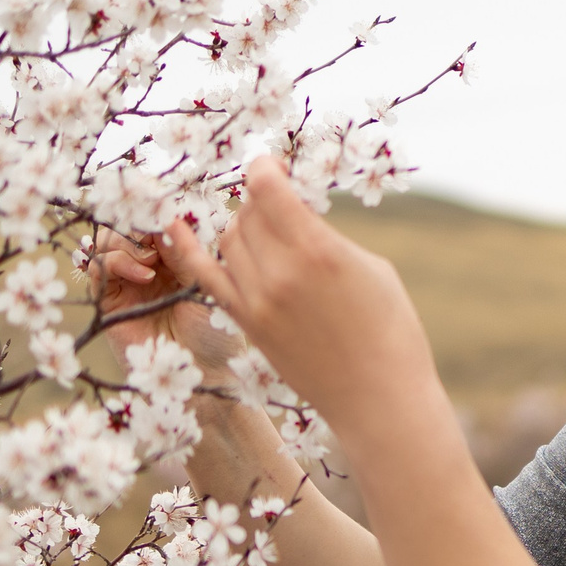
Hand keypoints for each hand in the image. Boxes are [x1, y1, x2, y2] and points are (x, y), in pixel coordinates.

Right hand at [85, 226, 245, 379]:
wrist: (203, 374)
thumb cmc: (215, 332)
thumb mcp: (204, 282)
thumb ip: (183, 250)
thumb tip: (165, 215)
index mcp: (173, 255)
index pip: (152, 220)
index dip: (154, 211)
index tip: (164, 211)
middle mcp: (147, 265)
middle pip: (124, 223)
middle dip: (137, 222)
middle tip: (156, 238)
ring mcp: (126, 282)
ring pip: (106, 240)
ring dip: (127, 241)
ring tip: (152, 261)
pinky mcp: (109, 301)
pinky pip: (98, 268)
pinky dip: (117, 262)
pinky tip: (144, 275)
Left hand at [151, 155, 432, 436]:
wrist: (379, 399)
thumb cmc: (391, 331)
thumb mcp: (371, 267)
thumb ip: (326, 236)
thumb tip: (296, 215)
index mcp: (317, 250)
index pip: (267, 187)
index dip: (266, 167)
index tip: (275, 166)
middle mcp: (279, 273)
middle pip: (246, 213)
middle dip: (261, 202)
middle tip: (281, 206)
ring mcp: (257, 301)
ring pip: (228, 240)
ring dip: (243, 227)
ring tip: (267, 233)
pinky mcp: (247, 324)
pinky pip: (205, 276)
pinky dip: (188, 248)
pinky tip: (174, 226)